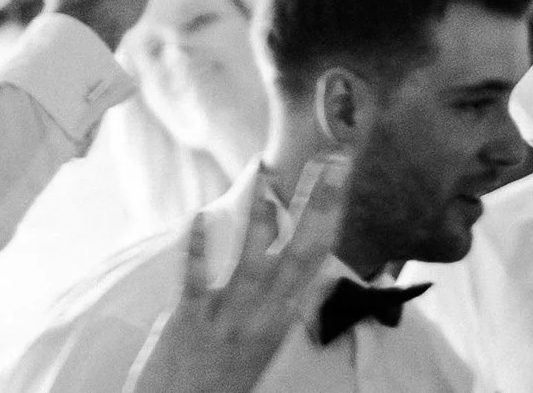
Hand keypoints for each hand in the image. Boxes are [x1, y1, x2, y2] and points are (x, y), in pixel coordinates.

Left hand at [126, 152, 351, 392]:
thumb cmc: (224, 380)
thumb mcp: (266, 345)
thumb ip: (284, 307)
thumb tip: (311, 274)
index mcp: (284, 319)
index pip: (319, 258)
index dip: (333, 215)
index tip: (343, 177)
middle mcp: (264, 315)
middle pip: (300, 251)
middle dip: (318, 204)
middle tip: (332, 161)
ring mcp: (228, 317)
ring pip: (252, 259)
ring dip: (260, 214)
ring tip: (265, 173)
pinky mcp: (189, 320)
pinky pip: (195, 277)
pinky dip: (197, 246)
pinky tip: (198, 215)